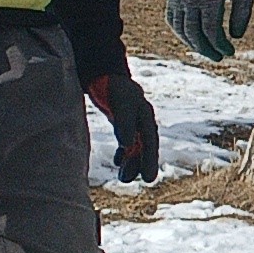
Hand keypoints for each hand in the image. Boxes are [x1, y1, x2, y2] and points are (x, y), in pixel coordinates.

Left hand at [85, 65, 159, 183]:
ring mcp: (133, 120)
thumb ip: (123, 123)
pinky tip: (116, 162)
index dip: (149, 160)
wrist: (103, 72)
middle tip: (145, 180)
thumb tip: (127, 145)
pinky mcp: (122, 120)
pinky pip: (126, 140)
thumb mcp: (119, 103)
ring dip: (131, 161)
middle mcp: (142, 119)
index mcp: (145, 115)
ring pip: (136, 144)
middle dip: (145, 163)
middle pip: (146, 145)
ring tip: (124, 178)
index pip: (149, 142)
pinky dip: (122, 152)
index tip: (147, 178)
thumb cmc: (112, 87)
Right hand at [166, 0, 253, 63]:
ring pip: (180, 28)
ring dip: (193, 43)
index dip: (220, 45)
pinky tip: (193, 39)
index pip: (211, 30)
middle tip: (219, 57)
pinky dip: (181, 32)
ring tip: (208, 51)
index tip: (231, 52)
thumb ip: (242, 12)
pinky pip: (172, 20)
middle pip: (194, 33)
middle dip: (206, 49)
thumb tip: (235, 36)